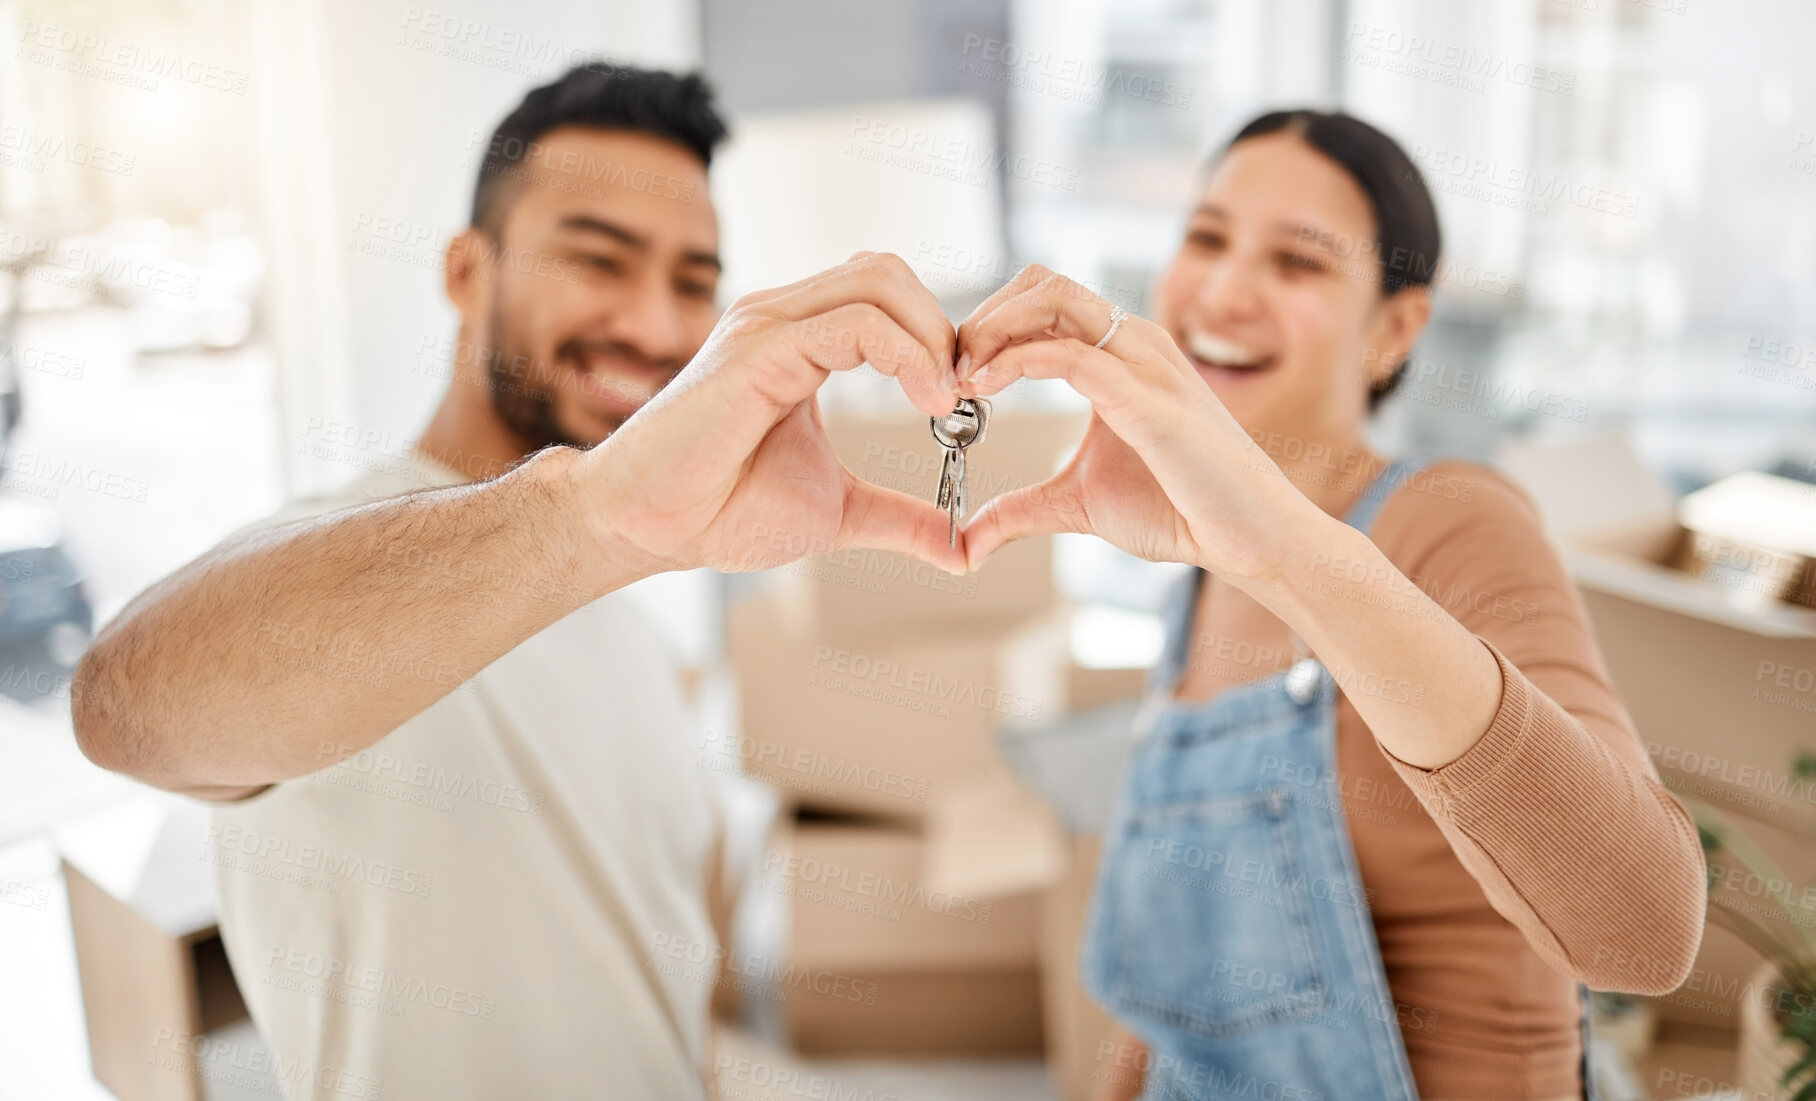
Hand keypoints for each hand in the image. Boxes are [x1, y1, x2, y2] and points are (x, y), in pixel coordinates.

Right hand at [580, 253, 968, 575]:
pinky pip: (855, 324)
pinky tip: (926, 404)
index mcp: (800, 339)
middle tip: (965, 394)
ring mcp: (768, 326)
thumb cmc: (723, 510)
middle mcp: (783, 317)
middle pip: (888, 271)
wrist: (652, 527)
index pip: (887, 294)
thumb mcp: (840, 512)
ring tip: (946, 399)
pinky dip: (906, 355)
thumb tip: (964, 548)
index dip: (938, 336)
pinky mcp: (760, 350)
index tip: (966, 399)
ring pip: (878, 281)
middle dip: (942, 326)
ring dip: (930, 335)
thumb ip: (902, 519)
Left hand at [954, 264, 1323, 586]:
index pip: (1044, 299)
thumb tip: (967, 540)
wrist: (1249, 538)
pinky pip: (1072, 355)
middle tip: (949, 368)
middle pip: (1043, 282)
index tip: (954, 372)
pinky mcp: (1148, 400)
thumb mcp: (1077, 504)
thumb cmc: (1180, 510)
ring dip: (993, 328)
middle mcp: (1134, 343)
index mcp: (1122, 354)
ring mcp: (1145, 364)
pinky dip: (1017, 362)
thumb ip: (1020, 510)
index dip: (990, 323)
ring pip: (1054, 298)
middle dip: (984, 315)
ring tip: (962, 376)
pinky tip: (986, 390)